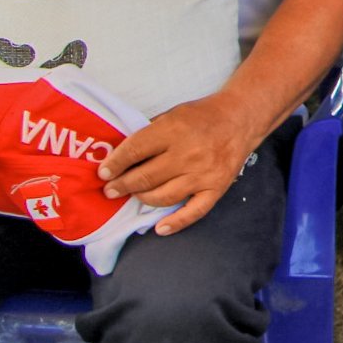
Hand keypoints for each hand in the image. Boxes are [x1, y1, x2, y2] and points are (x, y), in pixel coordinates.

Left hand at [98, 95, 257, 235]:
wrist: (240, 119)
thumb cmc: (202, 116)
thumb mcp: (172, 113)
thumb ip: (149, 133)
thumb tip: (121, 155)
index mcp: (173, 130)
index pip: (134, 151)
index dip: (114, 164)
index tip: (103, 173)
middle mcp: (187, 154)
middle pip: (145, 177)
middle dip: (122, 185)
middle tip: (111, 190)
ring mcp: (203, 173)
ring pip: (163, 197)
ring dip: (142, 198)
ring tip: (135, 195)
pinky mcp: (216, 187)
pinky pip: (193, 211)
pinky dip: (175, 222)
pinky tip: (159, 228)